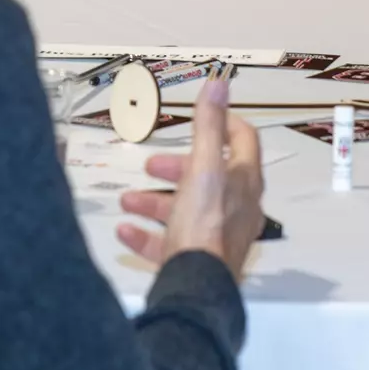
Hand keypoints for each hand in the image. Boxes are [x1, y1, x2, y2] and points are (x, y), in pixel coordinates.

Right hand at [116, 77, 264, 279]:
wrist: (197, 286)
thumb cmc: (203, 223)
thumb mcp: (203, 167)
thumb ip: (208, 126)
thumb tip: (219, 82)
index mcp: (243, 181)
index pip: (244, 141)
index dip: (224, 123)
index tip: (200, 116)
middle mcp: (237, 207)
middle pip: (209, 177)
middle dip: (175, 168)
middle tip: (151, 165)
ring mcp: (219, 236)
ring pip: (185, 210)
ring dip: (154, 202)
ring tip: (127, 200)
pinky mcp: (198, 261)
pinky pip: (171, 242)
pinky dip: (147, 234)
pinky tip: (125, 231)